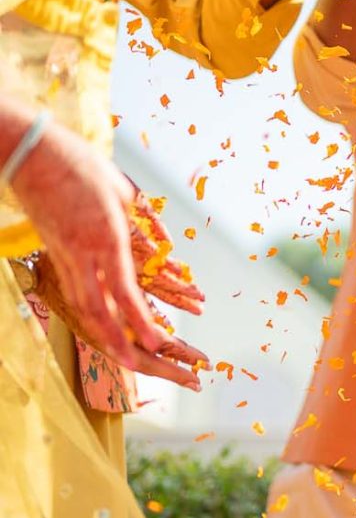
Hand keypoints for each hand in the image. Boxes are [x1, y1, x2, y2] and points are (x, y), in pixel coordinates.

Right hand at [8, 121, 206, 387]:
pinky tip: (97, 318)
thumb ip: (145, 223)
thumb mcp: (124, 190)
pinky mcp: (52, 250)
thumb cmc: (80, 164)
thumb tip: (164, 249)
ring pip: (81, 302)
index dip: (141, 321)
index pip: (125, 291)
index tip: (158, 342)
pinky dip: (87, 307)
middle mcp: (83, 252)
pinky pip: (71, 287)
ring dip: (100, 330)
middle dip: (117, 340)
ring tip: (117, 350)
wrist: (30, 154)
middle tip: (134, 364)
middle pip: (98, 309)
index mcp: (106, 236)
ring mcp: (62, 253)